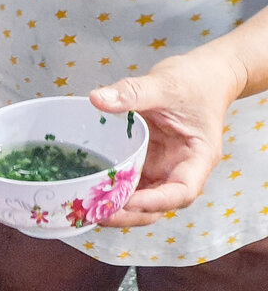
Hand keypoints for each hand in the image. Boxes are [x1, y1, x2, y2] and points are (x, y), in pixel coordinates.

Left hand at [89, 52, 240, 227]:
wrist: (203, 76)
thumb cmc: (195, 81)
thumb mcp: (165, 83)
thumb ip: (133, 92)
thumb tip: (98, 99)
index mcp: (198, 157)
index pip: (183, 191)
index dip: (155, 202)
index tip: (128, 201)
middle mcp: (181, 170)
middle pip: (157, 207)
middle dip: (128, 215)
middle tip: (96, 213)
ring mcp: (163, 170)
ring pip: (140, 203)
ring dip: (115, 209)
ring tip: (85, 209)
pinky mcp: (147, 165)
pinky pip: (129, 187)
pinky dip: (110, 193)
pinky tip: (87, 193)